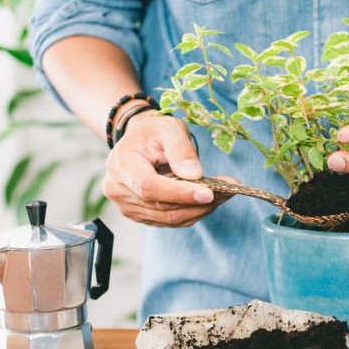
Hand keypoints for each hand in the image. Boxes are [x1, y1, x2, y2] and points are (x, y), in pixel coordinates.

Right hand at [102, 110, 234, 226]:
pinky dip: (194, 212)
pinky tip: (211, 200)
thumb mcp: (168, 128)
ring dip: (201, 209)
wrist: (140, 143)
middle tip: (229, 190)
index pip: (149, 187)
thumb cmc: (153, 132)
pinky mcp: (142, 216)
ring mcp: (129, 207)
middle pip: (162, 207)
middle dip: (198, 202)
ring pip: (170, 218)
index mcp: (122, 165)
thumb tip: (194, 174)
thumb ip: (180, 149)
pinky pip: (171, 220)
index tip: (208, 193)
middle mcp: (119, 191)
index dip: (179, 193)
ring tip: (225, 194)